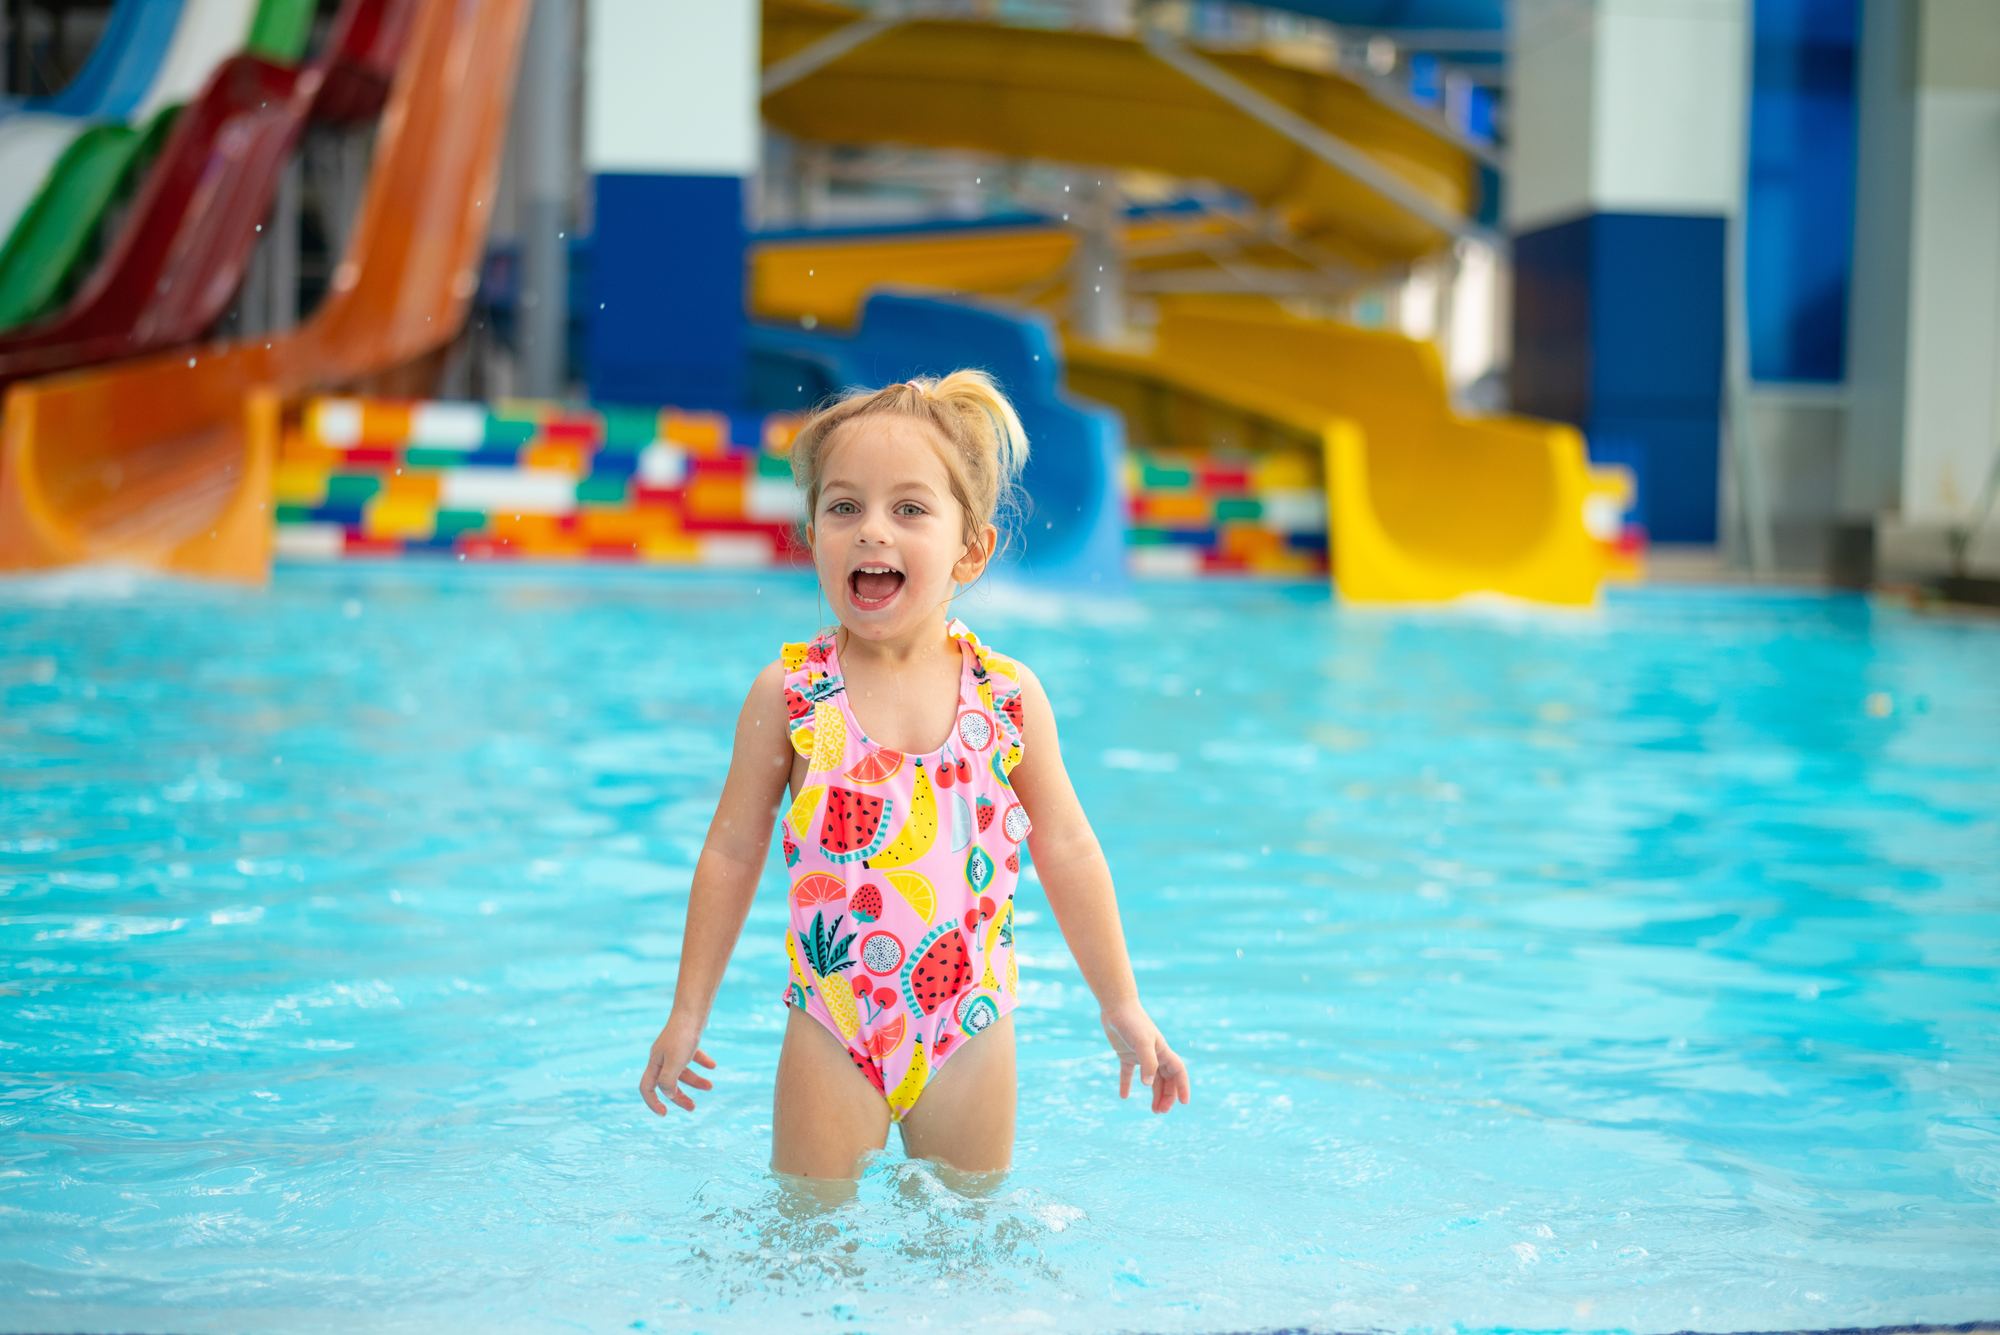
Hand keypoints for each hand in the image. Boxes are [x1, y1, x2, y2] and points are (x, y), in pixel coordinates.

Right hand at [639, 1016, 716, 1114]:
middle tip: (693, 1108)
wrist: (692, 1010)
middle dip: (679, 1097)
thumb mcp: (674, 1063)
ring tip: (710, 1087)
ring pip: (682, 1072)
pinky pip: (692, 1057)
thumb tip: (669, 1095)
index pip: (647, 1087)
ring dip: (695, 1081)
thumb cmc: (683, 1037)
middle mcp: (661, 1057)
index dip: (653, 1102)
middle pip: (667, 1083)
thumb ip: (669, 1081)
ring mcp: (674, 1049)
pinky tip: (713, 1066)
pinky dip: (702, 1063)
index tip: (664, 1114)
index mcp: (655, 1063)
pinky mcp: (686, 1042)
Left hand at [1100, 998, 1190, 1113]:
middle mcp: (1155, 1054)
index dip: (1183, 1087)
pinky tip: (1123, 1096)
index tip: (1184, 1103)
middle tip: (1160, 1112)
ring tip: (1153, 1111)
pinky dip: (1127, 1084)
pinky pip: (1128, 1073)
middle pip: (1167, 1079)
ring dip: (1154, 1094)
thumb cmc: (1132, 1022)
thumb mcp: (1142, 1043)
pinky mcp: (1126, 1054)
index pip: (1178, 1072)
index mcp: (1163, 1051)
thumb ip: (1148, 1063)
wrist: (1116, 1007)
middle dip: (1167, 1096)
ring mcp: (1140, 1054)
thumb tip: (1148, 1085)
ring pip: (1151, 1079)